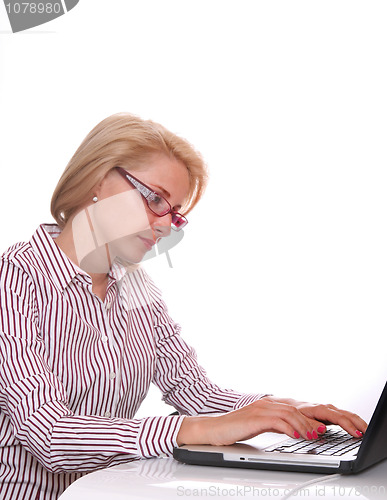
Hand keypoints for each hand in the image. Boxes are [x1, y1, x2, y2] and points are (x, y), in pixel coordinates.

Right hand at [177, 397, 367, 446]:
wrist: (214, 429)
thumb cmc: (239, 428)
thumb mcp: (266, 426)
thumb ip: (285, 424)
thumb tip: (305, 431)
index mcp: (278, 404)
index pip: (310, 406)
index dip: (331, 414)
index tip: (349, 425)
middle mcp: (274, 402)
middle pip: (307, 406)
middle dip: (330, 417)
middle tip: (347, 427)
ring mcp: (264, 408)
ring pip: (294, 413)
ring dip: (308, 425)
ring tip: (319, 435)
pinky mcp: (256, 416)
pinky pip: (278, 421)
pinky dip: (291, 428)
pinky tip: (298, 436)